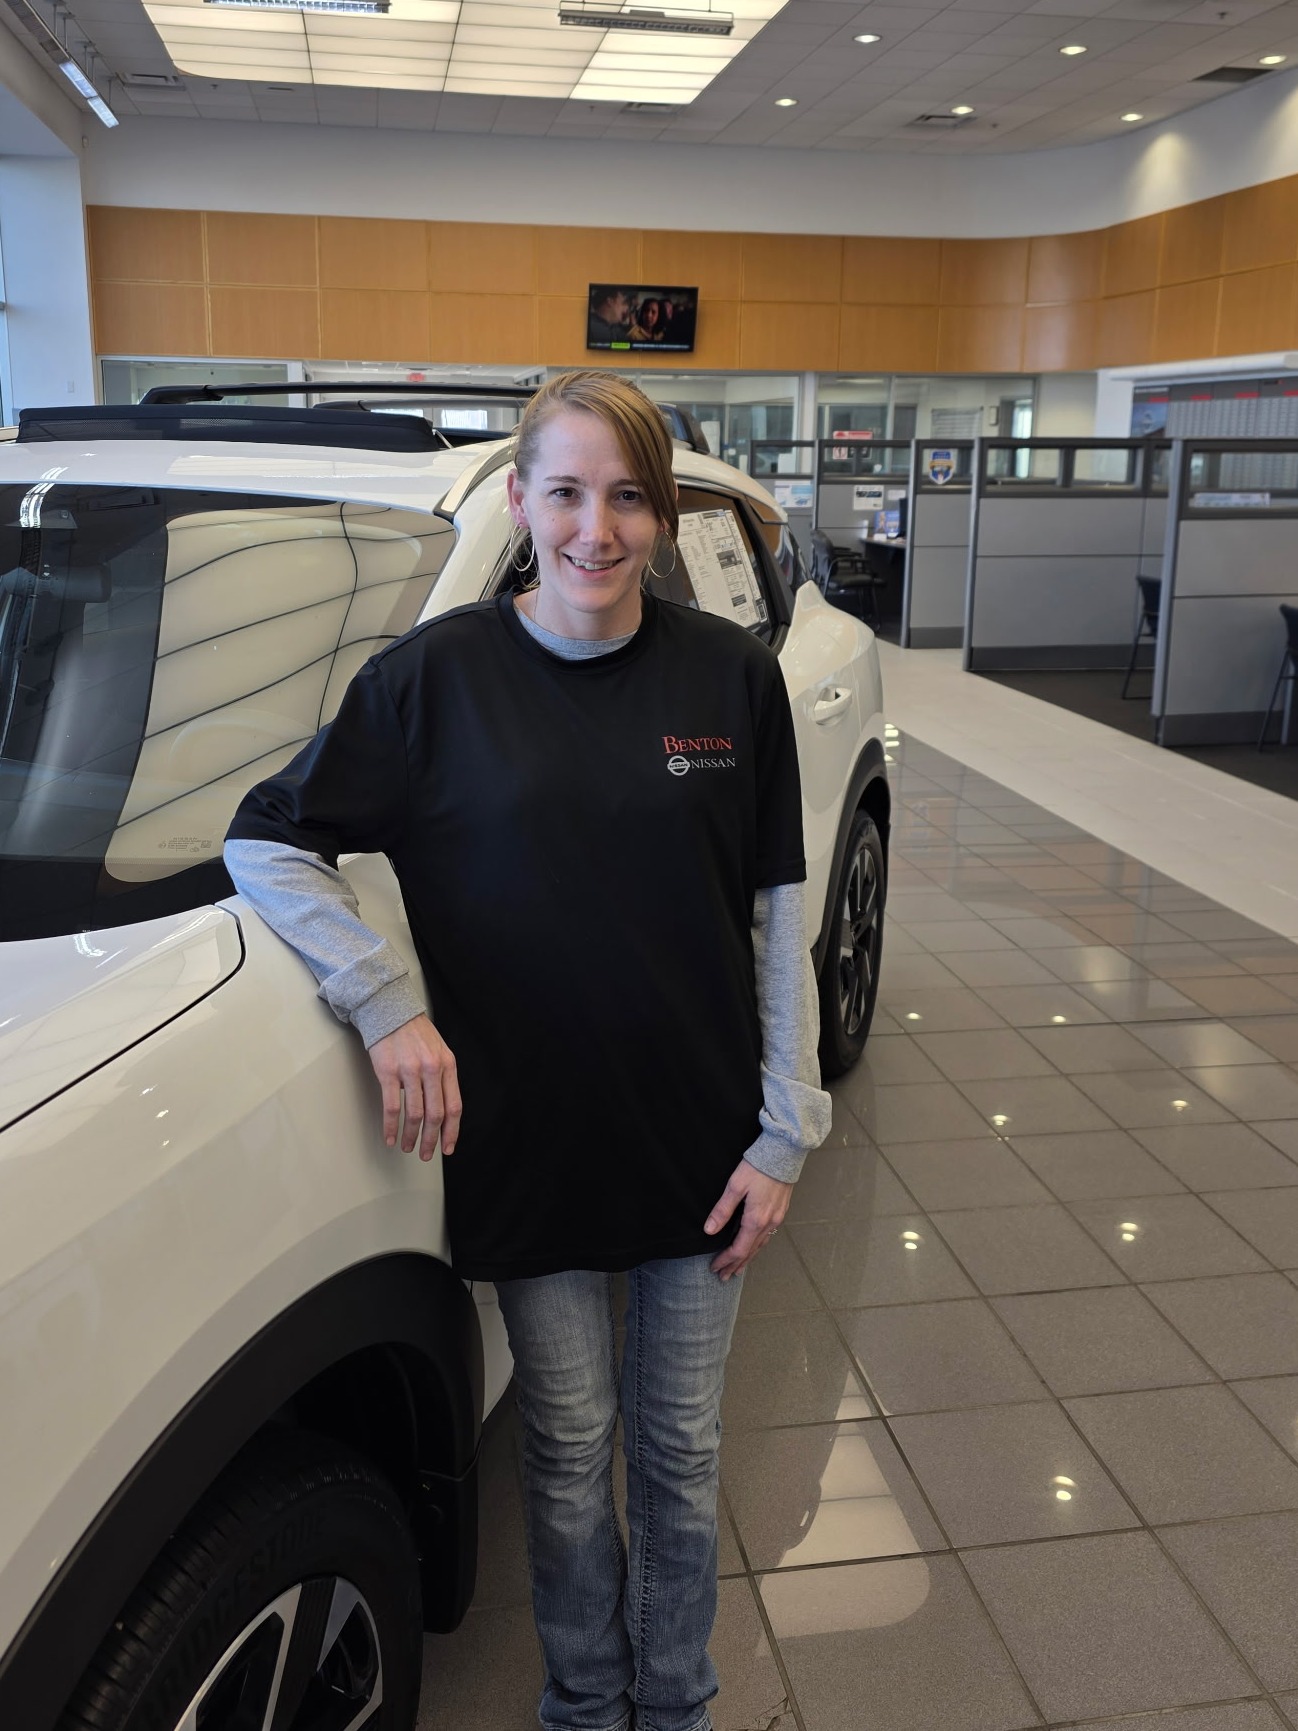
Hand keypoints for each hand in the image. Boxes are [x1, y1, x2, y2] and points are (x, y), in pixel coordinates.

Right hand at [367, 1014, 460, 1160]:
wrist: (389, 1010)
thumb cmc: (414, 1034)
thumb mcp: (439, 1051)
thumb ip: (443, 1077)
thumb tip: (442, 1109)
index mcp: (447, 1065)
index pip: (454, 1106)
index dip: (452, 1131)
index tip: (448, 1147)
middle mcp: (432, 1069)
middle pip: (436, 1115)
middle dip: (432, 1140)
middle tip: (426, 1154)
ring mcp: (410, 1071)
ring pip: (415, 1114)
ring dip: (412, 1136)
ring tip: (408, 1147)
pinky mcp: (388, 1072)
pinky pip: (392, 1107)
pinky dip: (391, 1127)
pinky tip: (390, 1137)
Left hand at [704, 1161, 792, 1280]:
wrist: (783, 1153)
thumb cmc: (758, 1167)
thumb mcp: (735, 1186)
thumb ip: (722, 1209)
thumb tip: (710, 1230)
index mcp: (756, 1220)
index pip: (739, 1249)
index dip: (726, 1260)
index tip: (715, 1267)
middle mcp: (769, 1223)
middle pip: (750, 1252)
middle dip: (736, 1265)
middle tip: (724, 1276)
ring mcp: (777, 1218)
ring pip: (760, 1245)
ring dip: (748, 1258)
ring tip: (737, 1268)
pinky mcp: (781, 1211)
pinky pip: (768, 1236)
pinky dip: (757, 1247)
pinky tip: (754, 1246)